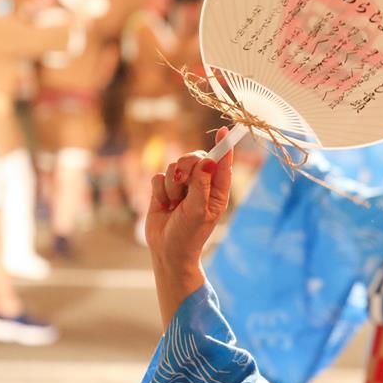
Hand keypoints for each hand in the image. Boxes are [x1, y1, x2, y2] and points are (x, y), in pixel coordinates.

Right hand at [145, 126, 232, 273]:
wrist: (167, 250)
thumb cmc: (189, 234)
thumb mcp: (198, 210)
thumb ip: (202, 185)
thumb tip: (209, 161)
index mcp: (217, 191)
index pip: (222, 163)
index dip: (223, 147)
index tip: (224, 132)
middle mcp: (201, 185)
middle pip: (195, 158)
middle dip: (187, 166)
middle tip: (182, 180)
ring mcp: (182, 186)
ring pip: (175, 165)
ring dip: (172, 184)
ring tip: (174, 203)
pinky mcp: (164, 189)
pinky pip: (158, 176)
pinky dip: (159, 190)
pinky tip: (164, 205)